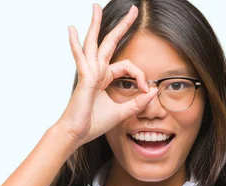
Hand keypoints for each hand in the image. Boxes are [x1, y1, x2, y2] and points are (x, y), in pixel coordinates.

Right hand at [57, 3, 157, 146]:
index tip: (146, 90)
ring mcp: (89, 72)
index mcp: (103, 78)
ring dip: (95, 24)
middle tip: (133, 10)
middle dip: (122, 25)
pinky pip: (80, 57)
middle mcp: (96, 71)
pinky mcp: (84, 78)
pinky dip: (75, 43)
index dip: (140, 75)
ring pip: (94, 43)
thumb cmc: (93, 124)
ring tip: (95, 7)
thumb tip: (154, 92)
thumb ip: (138, 103)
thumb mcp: (122, 112)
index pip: (127, 66)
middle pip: (109, 42)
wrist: (76, 133)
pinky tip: (71, 29)